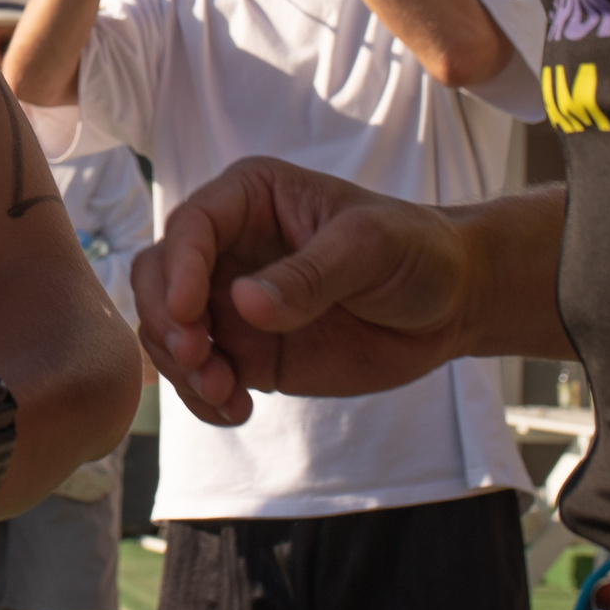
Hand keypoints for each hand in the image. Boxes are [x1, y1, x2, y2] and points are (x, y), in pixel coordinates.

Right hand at [132, 157, 472, 424]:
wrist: (449, 304)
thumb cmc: (413, 250)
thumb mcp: (368, 248)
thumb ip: (309, 276)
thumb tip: (244, 303)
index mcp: (249, 198)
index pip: (192, 225)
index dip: (178, 268)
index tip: (187, 314)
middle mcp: (228, 247)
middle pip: (160, 277)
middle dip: (166, 320)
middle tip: (198, 358)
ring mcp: (233, 301)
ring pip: (170, 330)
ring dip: (182, 366)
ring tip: (225, 393)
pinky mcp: (248, 350)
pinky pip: (202, 373)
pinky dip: (204, 396)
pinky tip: (236, 412)